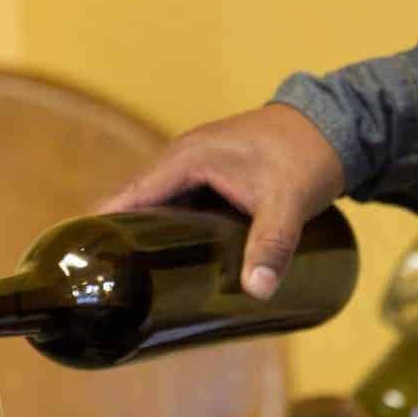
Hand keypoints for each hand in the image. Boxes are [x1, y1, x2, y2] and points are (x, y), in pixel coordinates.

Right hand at [98, 104, 344, 299]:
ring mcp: (197, 167)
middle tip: (109, 288)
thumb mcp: (287, 203)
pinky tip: (167, 260)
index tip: (81, 262)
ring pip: (158, 208)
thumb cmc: (307, 154)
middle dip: (120, 242)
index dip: (101, 227)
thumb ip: (272, 246)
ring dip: (144, 238)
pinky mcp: (213, 177)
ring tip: (130, 284)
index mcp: (185, 158)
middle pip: (136, 205)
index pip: (128, 196)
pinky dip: (168, 230)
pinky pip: (178, 207)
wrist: (336, 125)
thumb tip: (258, 290)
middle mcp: (182, 159)